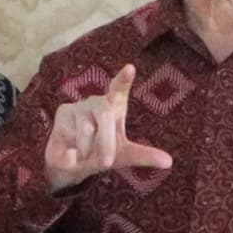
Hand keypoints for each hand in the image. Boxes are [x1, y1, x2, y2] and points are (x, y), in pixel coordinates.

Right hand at [43, 66, 173, 189]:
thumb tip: (169, 162)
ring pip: (86, 130)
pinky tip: (71, 153)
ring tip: (86, 158)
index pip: (119, 89)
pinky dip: (72, 152)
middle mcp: (97, 102)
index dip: (123, 79)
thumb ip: (144, 155)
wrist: (71, 164)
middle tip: (106, 163)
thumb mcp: (125, 156)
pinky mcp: (62, 114)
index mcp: (115, 106)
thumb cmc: (102, 153)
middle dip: (106, 142)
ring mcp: (78, 106)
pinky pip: (69, 135)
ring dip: (88, 151)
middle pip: (104, 115)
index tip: (130, 68)